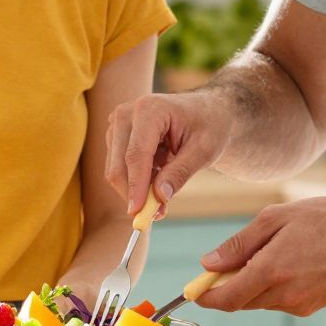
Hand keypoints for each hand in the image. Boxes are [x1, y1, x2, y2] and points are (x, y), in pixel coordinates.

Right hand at [105, 89, 231, 217]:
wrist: (207, 112)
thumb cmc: (209, 126)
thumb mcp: (204, 150)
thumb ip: (180, 172)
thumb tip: (160, 196)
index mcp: (150, 109)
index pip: (136, 155)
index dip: (136, 187)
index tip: (138, 213)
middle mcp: (126, 113)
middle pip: (119, 165)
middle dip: (134, 194)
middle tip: (156, 215)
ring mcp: (118, 124)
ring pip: (116, 169)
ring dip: (137, 189)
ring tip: (165, 194)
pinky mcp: (116, 136)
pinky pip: (119, 168)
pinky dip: (137, 182)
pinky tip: (158, 180)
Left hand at [195, 198, 325, 315]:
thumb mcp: (277, 218)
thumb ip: (239, 244)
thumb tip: (208, 264)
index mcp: (270, 271)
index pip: (225, 299)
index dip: (205, 296)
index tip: (194, 290)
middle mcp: (283, 295)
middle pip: (240, 301)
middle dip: (228, 285)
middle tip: (229, 261)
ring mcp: (299, 305)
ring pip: (260, 300)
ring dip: (253, 284)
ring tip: (272, 251)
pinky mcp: (312, 308)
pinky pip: (280, 300)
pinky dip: (274, 286)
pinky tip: (291, 261)